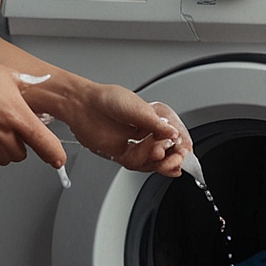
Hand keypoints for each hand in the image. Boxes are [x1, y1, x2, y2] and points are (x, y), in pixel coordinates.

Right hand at [0, 58, 65, 167]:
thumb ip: (27, 83)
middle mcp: (2, 135)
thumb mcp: (7, 75)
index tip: (58, 159)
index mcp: (18, 117)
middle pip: (21, 155)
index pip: (45, 145)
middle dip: (20, 145)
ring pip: (1, 157)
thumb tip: (40, 82)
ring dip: (2, 147)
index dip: (54, 155)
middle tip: (12, 127)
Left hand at [63, 84, 192, 176]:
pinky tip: (140, 155)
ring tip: (153, 152)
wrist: (82, 106)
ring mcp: (139, 145)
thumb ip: (156, 125)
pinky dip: (142, 163)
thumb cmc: (108, 100)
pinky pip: (140, 166)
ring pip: (157, 163)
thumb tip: (173, 134)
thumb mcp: (137, 108)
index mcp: (158, 118)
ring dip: (157, 161)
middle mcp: (151, 132)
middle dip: (173, 158)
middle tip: (169, 159)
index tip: (183, 151)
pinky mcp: (126, 155)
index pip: (179, 136)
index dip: (183, 147)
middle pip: (171, 153)